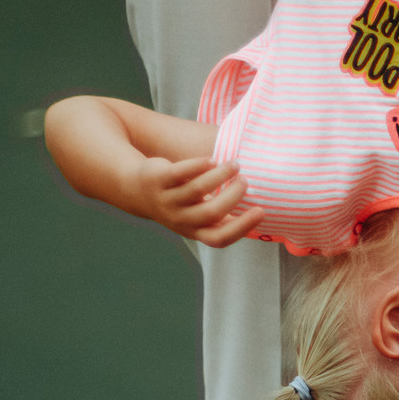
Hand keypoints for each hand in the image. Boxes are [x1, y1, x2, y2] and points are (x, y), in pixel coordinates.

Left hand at [121, 155, 262, 246]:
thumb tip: (261, 211)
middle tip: (245, 181)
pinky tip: (213, 160)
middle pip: (211, 212)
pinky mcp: (159, 179)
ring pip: (197, 190)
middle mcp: (180, 219)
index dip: (242, 227)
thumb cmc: (180, 202)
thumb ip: (223, 216)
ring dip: (221, 176)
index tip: (261, 210)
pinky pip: (181, 172)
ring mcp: (168, 200)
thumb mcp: (198, 215)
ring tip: (234, 165)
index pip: (220, 238)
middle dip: (233, 196)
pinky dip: (200, 165)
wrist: (137, 189)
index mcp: (194, 231)